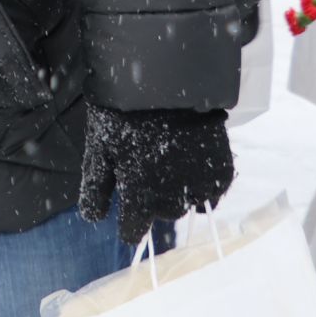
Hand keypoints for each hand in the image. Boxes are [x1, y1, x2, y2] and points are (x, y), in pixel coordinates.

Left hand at [78, 103, 233, 244]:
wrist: (167, 84)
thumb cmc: (122, 115)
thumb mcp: (98, 149)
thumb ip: (95, 188)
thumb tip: (94, 218)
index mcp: (138, 198)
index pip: (133, 232)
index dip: (128, 225)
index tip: (128, 214)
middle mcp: (172, 200)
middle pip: (161, 215)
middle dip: (152, 201)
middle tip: (145, 169)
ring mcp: (199, 186)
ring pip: (186, 205)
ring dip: (176, 192)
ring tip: (167, 162)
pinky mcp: (221, 171)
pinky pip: (212, 192)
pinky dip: (200, 183)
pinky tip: (188, 161)